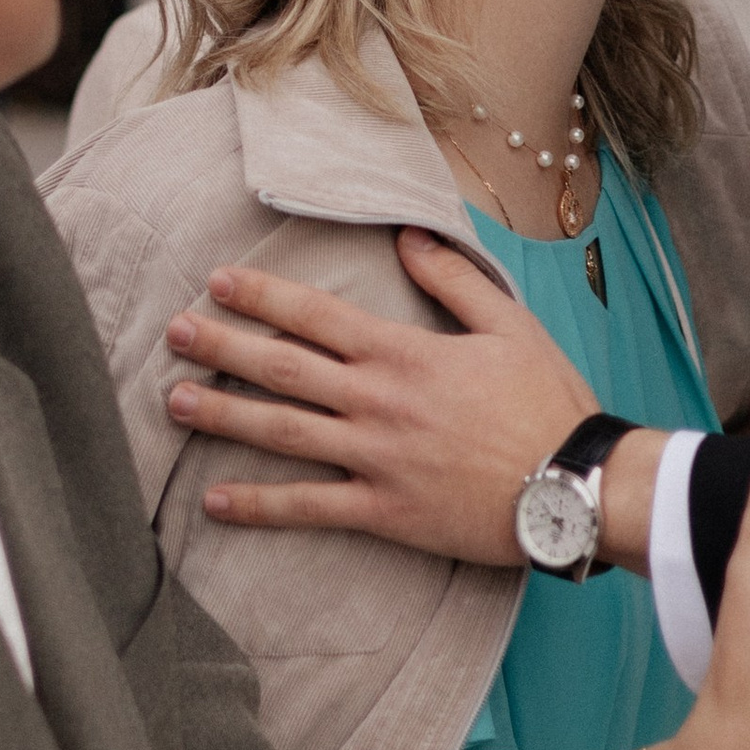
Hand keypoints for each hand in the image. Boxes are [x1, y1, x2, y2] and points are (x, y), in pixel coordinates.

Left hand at [162, 232, 592, 562]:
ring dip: (224, 416)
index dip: (262, 296)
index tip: (217, 282)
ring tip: (173, 402)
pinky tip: (214, 501)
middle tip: (173, 332)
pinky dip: (259, 505)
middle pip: (283, 368)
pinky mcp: (384, 512)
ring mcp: (376, 459)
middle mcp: (378, 402)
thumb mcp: (510, 324)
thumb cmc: (548, 403)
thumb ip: (453, 279)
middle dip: (223, 347)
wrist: (576, 486)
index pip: (317, 316)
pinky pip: (310, 508)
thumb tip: (407, 237)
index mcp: (405, 353)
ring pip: (283, 432)